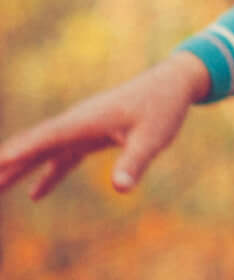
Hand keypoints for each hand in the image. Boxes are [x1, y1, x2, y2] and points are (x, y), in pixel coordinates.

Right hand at [0, 50, 209, 199]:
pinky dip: (48, 174)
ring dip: (20, 170)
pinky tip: (35, 195)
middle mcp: (76, 123)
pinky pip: (62, 157)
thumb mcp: (152, 138)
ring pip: (43, 152)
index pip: (46, 138)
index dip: (21, 152)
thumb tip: (121, 189)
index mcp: (85, 120)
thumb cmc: (163, 108)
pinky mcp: (89, 135)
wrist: (171, 85)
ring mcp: (80, 129)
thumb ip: (134, 162)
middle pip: (35, 146)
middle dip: (8, 164)